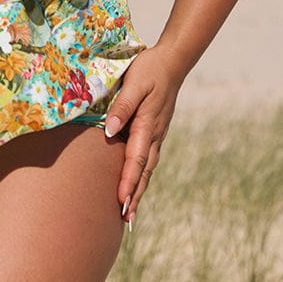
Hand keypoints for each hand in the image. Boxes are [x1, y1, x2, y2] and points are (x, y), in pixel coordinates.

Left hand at [103, 45, 184, 226]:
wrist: (173, 61)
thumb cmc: (150, 69)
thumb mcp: (134, 83)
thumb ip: (122, 106)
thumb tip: (109, 131)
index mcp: (148, 125)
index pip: (136, 159)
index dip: (128, 181)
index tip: (121, 201)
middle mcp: (155, 134)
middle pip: (144, 171)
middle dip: (135, 195)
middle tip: (126, 220)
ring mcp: (157, 133)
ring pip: (148, 167)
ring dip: (139, 189)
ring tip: (130, 211)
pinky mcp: (156, 130)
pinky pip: (148, 158)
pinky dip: (142, 175)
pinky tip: (136, 183)